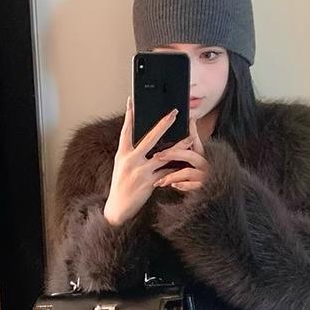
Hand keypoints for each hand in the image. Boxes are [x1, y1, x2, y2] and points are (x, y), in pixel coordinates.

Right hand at [103, 96, 194, 224]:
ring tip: (191, 137)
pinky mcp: (149, 183)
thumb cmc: (121, 186)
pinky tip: (187, 162)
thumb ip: (131, 153)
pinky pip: (168, 173)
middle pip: (149, 138)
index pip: (126, 130)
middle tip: (174, 113)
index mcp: (122, 154)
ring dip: (179, 146)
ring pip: (164, 155)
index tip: (131, 100)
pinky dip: (178, 168)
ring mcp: (140, 171)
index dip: (128, 114)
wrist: (117, 209)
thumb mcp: (121, 167)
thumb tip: (145, 141)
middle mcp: (130, 160)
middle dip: (163, 124)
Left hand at [150, 115, 208, 191]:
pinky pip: (193, 186)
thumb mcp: (197, 158)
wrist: (216, 194)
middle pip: (188, 155)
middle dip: (172, 154)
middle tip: (157, 156)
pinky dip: (183, 185)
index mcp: (201, 155)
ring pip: (187, 171)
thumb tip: (191, 119)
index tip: (184, 121)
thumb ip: (192, 142)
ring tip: (159, 180)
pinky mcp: (204, 187)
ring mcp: (204, 176)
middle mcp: (205, 163)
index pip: (194, 140)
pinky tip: (174, 185)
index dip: (190, 130)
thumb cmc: (201, 174)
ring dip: (172, 175)